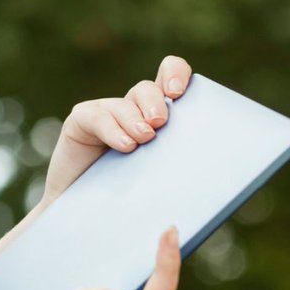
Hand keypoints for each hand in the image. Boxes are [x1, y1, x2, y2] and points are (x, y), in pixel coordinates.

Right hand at [40, 55, 192, 205]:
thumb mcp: (160, 179)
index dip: (177, 74)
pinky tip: (124, 145)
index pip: (172, 76)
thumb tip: (207, 172)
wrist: (85, 215)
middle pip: (150, 89)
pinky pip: (97, 116)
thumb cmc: (131, 199)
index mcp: (158, 117)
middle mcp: (134, 110)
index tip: (179, 93)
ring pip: (127, 102)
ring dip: (136, 119)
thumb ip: (179, 165)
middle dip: (157, 102)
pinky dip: (112, 129)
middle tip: (160, 123)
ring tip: (143, 140)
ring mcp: (107, 113)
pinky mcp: (82, 120)